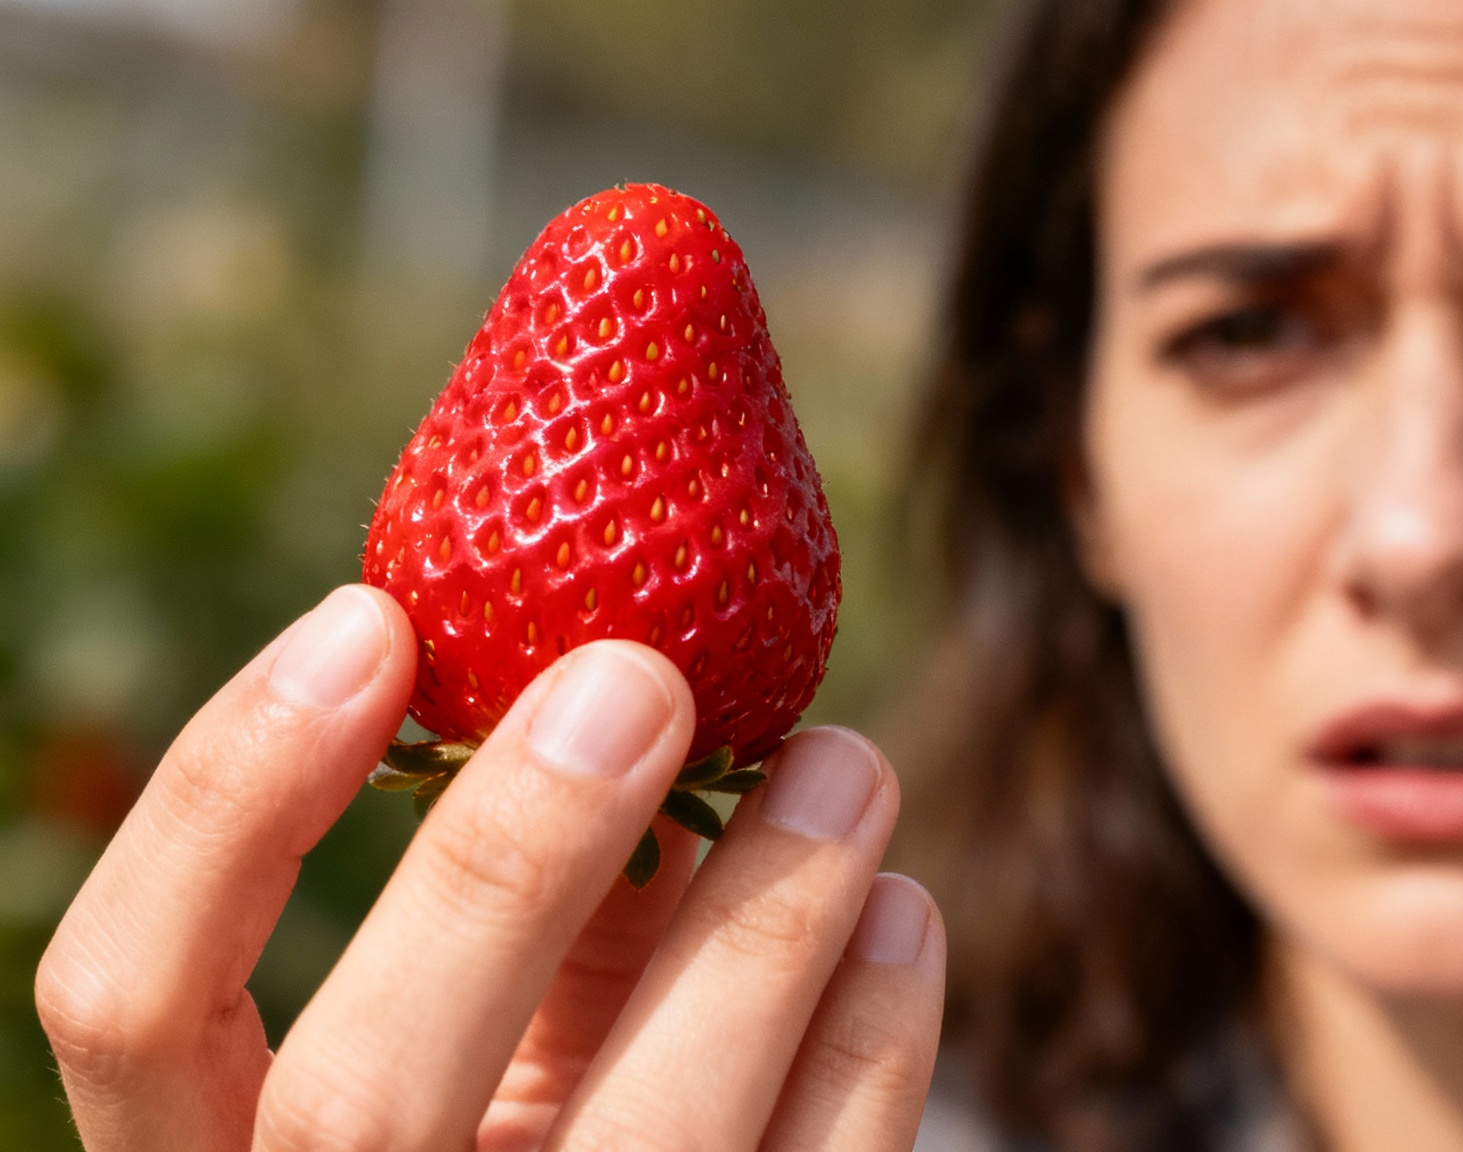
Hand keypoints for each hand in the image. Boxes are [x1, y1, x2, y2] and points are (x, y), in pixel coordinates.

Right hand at [35, 585, 943, 1149]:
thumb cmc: (551, 1114)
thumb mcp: (480, 1036)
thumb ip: (509, 902)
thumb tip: (612, 670)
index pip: (130, 1002)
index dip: (227, 799)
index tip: (373, 616)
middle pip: (365, 1097)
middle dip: (509, 860)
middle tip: (643, 676)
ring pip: (646, 1137)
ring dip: (761, 916)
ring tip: (845, 763)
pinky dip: (870, 1029)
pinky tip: (898, 912)